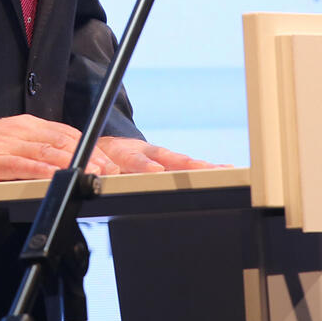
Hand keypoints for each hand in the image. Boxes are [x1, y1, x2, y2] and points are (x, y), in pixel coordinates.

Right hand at [0, 114, 119, 183]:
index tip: (108, 161)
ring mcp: (9, 144)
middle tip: (108, 171)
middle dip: (88, 156)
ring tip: (90, 174)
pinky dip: (41, 171)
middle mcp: (22, 131)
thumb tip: (69, 158)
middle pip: (62, 142)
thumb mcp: (16, 139)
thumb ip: (40, 145)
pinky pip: (22, 165)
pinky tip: (55, 177)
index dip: (90, 147)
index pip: (67, 134)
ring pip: (46, 152)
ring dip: (71, 163)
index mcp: (30, 125)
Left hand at [94, 136, 221, 173]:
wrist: (107, 146)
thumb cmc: (101, 156)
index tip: (155, 169)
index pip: (134, 159)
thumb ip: (99, 169)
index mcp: (124, 152)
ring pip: (182, 161)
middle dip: (187, 164)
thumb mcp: (95, 162)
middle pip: (168, 158)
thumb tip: (96, 174)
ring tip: (224, 169)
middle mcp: (147, 152)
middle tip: (205, 168)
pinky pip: (188, 166)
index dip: (144, 164)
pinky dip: (206, 168)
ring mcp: (160, 157)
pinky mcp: (169, 161)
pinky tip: (226, 169)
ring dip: (202, 166)